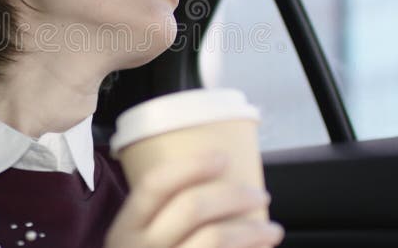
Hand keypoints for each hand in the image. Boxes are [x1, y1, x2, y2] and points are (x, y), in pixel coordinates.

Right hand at [104, 151, 284, 247]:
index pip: (155, 184)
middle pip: (192, 207)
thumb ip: (158, 220)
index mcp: (124, 229)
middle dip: (234, 195)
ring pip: (215, 238)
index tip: (222, 157)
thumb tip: (212, 184)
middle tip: (260, 195)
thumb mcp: (135, 244)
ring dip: (252, 231)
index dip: (191, 166)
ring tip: (272, 230)